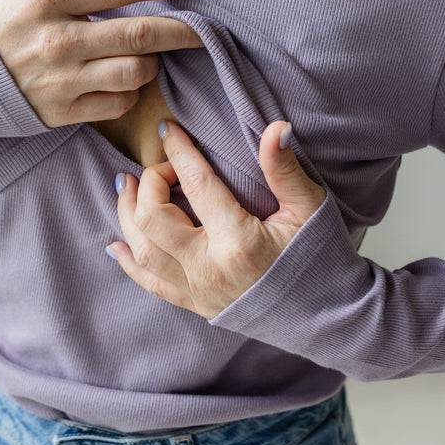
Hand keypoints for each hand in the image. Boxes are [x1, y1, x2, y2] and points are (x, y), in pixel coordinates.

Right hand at [0, 0, 201, 125]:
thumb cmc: (0, 27)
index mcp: (48, 1)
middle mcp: (59, 41)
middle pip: (140, 34)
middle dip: (181, 29)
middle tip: (200, 28)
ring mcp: (63, 80)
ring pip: (136, 72)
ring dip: (152, 63)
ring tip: (148, 56)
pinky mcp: (64, 113)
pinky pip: (119, 102)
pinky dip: (130, 91)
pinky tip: (123, 80)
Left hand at [109, 120, 325, 317]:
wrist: (327, 317)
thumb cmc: (319, 258)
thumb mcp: (310, 208)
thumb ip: (284, 169)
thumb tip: (275, 127)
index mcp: (239, 241)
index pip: (197, 183)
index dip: (178, 150)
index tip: (167, 128)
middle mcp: (210, 269)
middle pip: (154, 219)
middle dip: (149, 183)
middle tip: (161, 166)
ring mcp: (199, 291)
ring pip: (143, 252)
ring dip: (127, 215)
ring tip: (125, 186)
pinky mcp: (196, 306)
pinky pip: (150, 285)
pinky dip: (128, 262)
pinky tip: (117, 242)